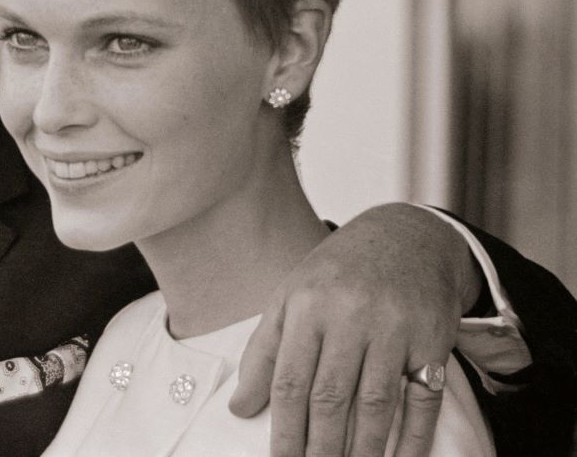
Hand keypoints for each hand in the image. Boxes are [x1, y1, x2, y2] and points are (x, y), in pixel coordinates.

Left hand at [229, 203, 481, 455]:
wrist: (406, 236)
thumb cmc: (336, 274)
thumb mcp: (290, 298)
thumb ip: (264, 352)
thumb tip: (239, 408)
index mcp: (307, 305)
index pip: (290, 379)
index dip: (283, 428)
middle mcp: (351, 315)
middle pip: (331, 396)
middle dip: (319, 448)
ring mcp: (395, 328)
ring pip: (376, 403)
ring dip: (362, 451)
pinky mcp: (433, 341)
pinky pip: (423, 400)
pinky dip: (414, 439)